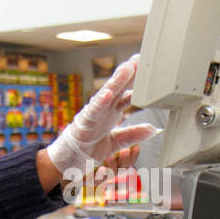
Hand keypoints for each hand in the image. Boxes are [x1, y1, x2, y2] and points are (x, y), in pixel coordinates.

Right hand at [46, 55, 156, 174]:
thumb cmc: (88, 148)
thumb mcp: (116, 142)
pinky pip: (93, 111)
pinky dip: (100, 102)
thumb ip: (132, 135)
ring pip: (107, 94)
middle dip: (129, 73)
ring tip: (127, 68)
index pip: (127, 94)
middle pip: (118, 87)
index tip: (150, 71)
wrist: (67, 160)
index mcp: (111, 112)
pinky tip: (108, 94)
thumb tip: (152, 129)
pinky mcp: (83, 122)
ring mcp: (93, 113)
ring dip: (117, 81)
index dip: (139, 83)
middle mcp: (103, 109)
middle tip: (140, 58)